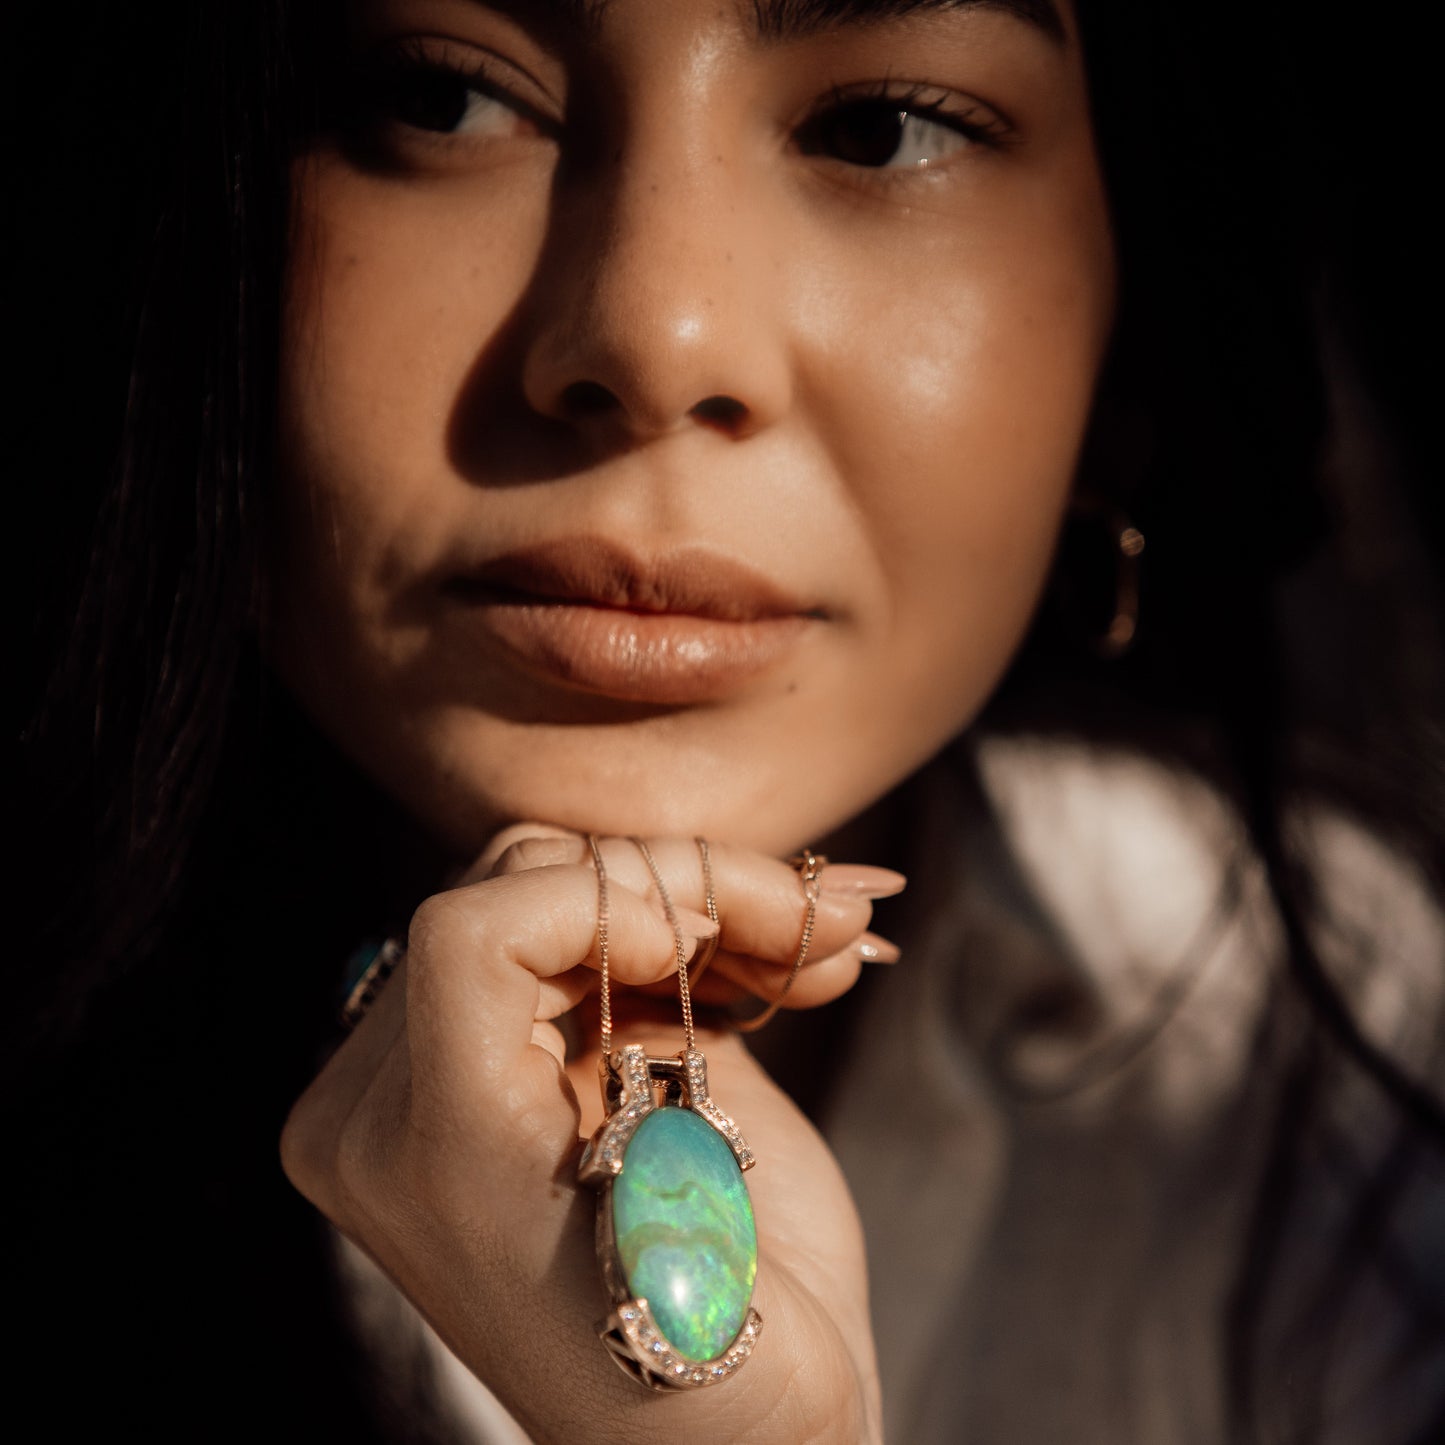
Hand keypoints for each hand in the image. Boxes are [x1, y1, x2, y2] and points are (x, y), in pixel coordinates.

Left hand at [281, 829, 900, 1442]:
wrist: (743, 1443)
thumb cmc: (716, 1369)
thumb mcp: (673, 1195)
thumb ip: (652, 1013)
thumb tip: (687, 878)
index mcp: (413, 1143)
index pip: (474, 926)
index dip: (604, 902)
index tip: (707, 948)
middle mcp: (409, 1097)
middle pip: (533, 883)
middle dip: (690, 889)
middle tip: (818, 920)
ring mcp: (475, 1067)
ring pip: (576, 889)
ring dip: (717, 906)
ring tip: (829, 944)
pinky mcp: (547, 1057)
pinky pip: (609, 941)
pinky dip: (710, 940)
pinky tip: (801, 970)